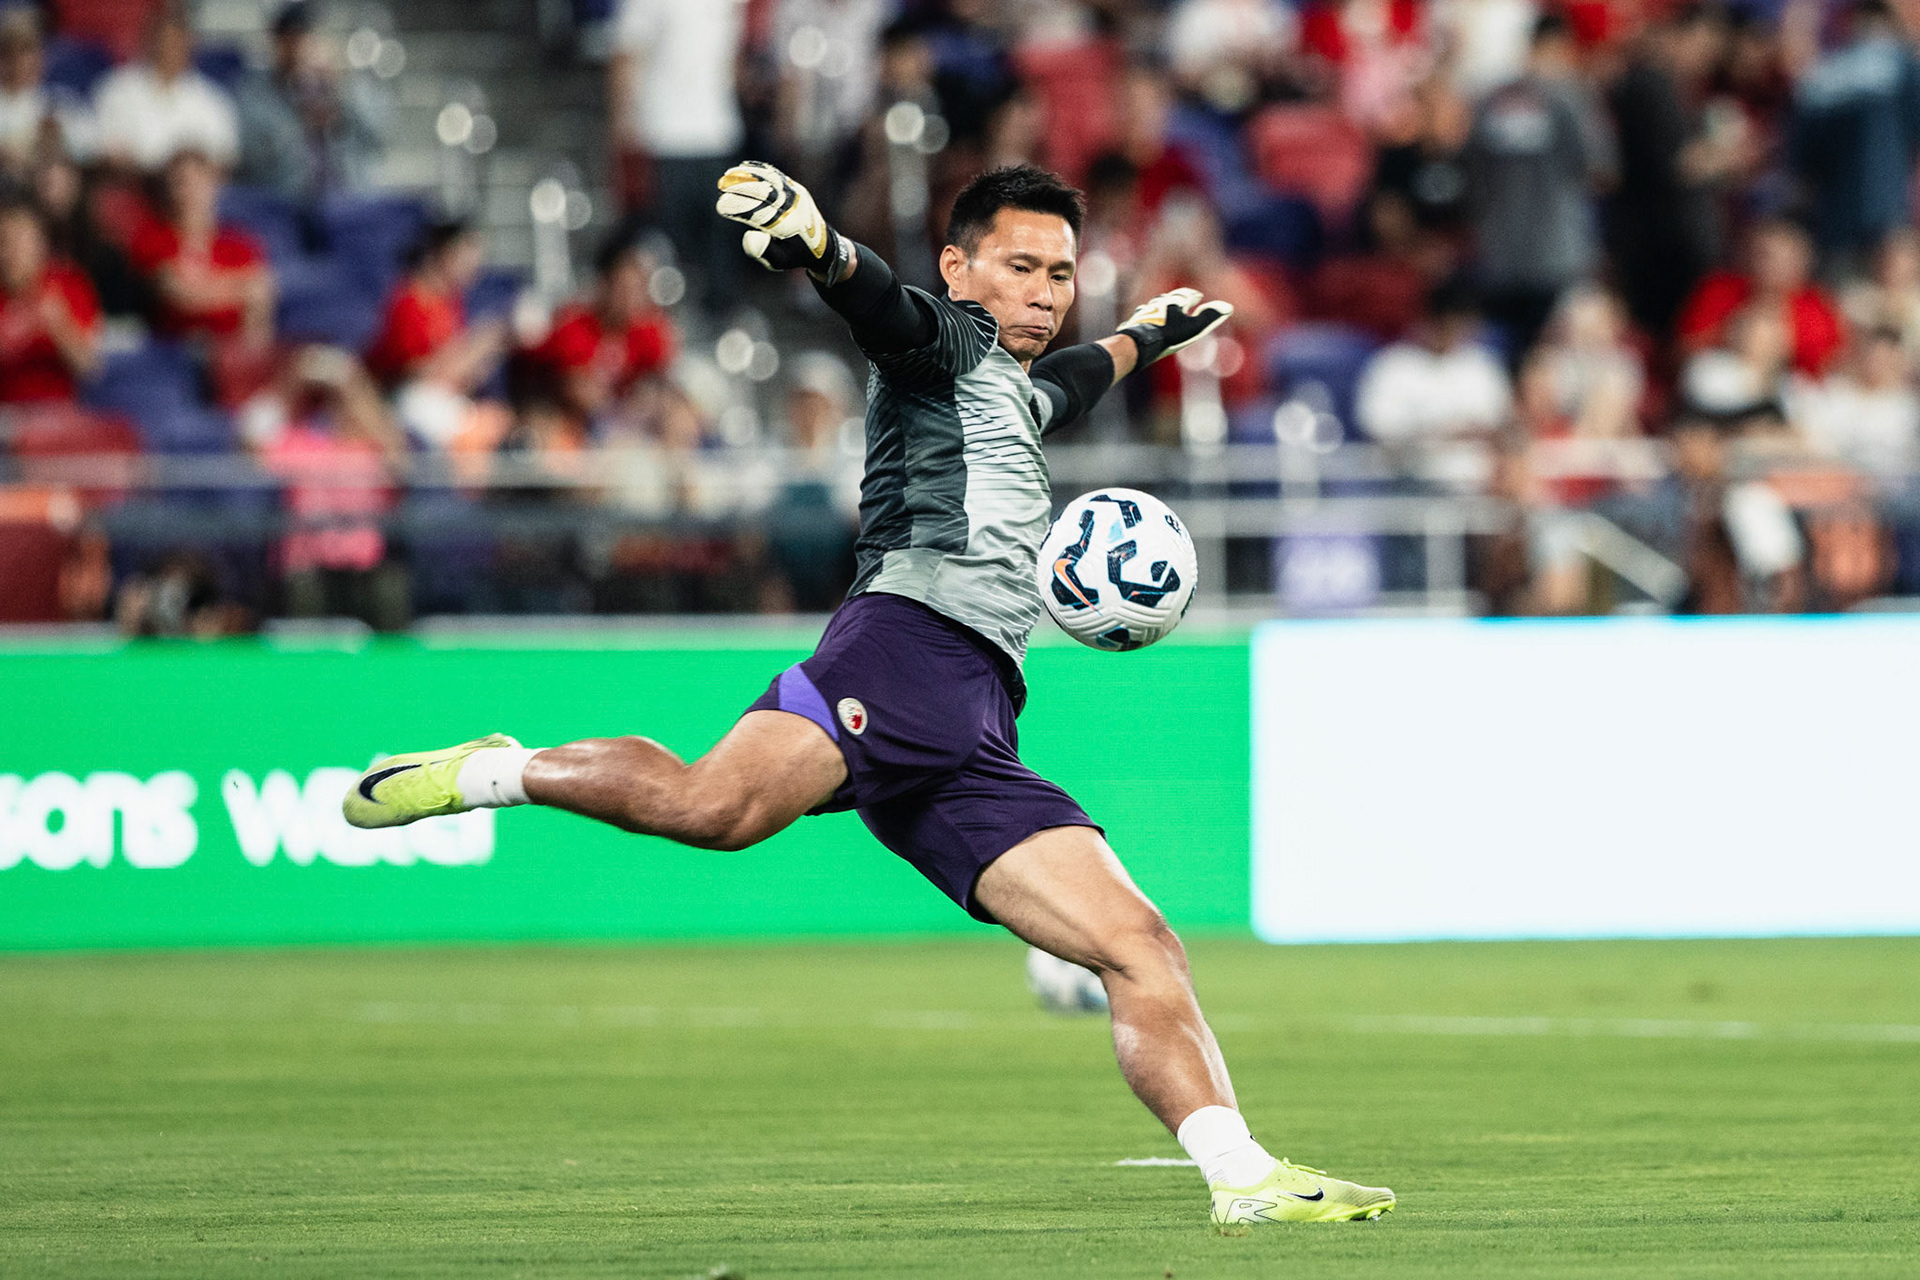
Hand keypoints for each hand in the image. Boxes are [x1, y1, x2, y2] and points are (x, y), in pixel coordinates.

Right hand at [714, 160, 852, 283]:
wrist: (822, 246)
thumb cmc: (793, 255)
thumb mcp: (779, 261)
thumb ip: (764, 251)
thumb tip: (749, 235)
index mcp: (788, 228)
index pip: (759, 215)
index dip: (739, 208)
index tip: (721, 206)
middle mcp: (794, 209)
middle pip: (765, 194)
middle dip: (741, 188)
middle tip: (721, 186)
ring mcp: (797, 196)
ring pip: (771, 180)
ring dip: (749, 175)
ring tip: (728, 174)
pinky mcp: (796, 189)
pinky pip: (777, 176)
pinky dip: (760, 170)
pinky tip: (743, 167)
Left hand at [1117, 287, 1233, 366]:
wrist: (1139, 343)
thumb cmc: (1168, 336)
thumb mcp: (1194, 327)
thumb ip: (1210, 317)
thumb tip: (1228, 306)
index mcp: (1175, 303)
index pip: (1187, 295)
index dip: (1193, 295)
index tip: (1198, 295)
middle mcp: (1159, 304)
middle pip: (1169, 298)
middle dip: (1176, 298)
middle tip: (1180, 298)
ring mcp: (1145, 313)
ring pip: (1154, 305)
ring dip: (1160, 305)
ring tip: (1162, 306)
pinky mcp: (1134, 323)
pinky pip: (1141, 316)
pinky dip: (1146, 316)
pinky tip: (1143, 319)